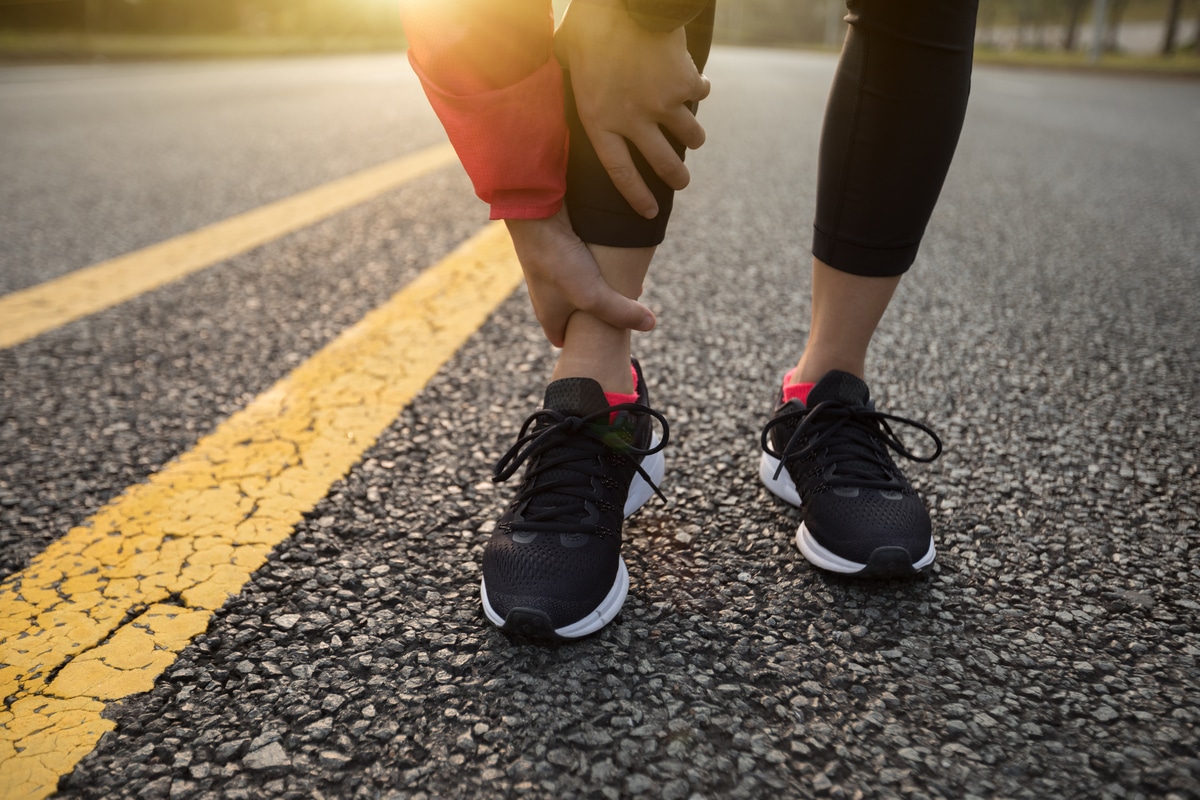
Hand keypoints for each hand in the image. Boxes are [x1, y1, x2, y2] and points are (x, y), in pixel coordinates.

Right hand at [505, 208, 655, 346]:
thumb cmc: (558, 262)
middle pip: (575, 314)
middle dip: (598, 315)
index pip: (563, 340)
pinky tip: (614, 258)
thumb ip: (621, 312)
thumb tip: (650, 324)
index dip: (582, 345)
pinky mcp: (557, 251)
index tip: (604, 343)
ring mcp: (551, 273)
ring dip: (600, 288)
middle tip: (622, 311)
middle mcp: (547, 296)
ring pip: (579, 289)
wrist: (536, 216)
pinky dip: (596, 266)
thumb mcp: (594, 295)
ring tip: (623, 284)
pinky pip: (579, 266)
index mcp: (548, 315)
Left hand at [556, 0, 710, 218]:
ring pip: (690, 137)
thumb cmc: (591, 25)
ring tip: (693, 139)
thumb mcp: (570, 58)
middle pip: (663, 164)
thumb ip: (577, 80)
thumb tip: (569, 83)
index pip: (620, 173)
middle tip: (682, 183)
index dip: (637, 196)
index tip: (650, 212)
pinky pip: (698, 95)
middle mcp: (632, 121)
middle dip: (677, 178)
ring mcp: (662, 105)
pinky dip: (698, 89)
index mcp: (599, 120)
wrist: (627, 3)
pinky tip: (694, 84)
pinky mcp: (684, 85)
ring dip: (694, 138)